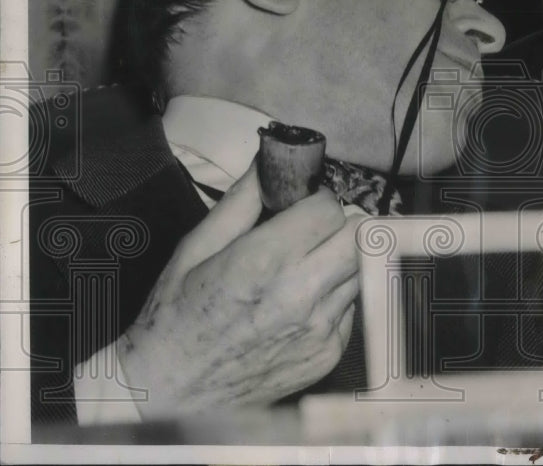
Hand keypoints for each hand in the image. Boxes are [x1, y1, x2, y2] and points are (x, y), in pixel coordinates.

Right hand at [117, 161, 359, 415]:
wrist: (169, 392)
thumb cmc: (174, 318)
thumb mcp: (195, 249)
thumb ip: (240, 202)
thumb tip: (268, 163)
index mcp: (264, 261)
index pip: (329, 209)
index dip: (316, 200)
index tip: (301, 205)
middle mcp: (300, 295)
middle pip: (358, 236)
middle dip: (339, 225)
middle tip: (312, 230)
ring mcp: (319, 329)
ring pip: (360, 270)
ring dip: (340, 260)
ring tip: (304, 267)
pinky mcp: (327, 354)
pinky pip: (351, 307)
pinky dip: (334, 297)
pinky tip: (300, 303)